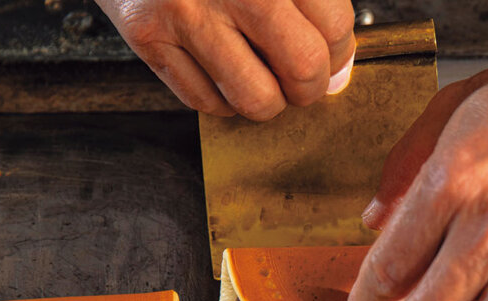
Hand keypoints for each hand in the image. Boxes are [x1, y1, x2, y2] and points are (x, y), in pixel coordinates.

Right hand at [96, 0, 355, 119]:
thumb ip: (312, 2)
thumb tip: (336, 71)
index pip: (334, 26)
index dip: (340, 49)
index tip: (330, 49)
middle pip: (303, 69)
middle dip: (310, 84)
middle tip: (300, 74)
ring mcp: (184, 12)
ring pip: (256, 100)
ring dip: (269, 99)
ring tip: (261, 74)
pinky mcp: (147, 36)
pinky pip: (206, 102)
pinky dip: (222, 98)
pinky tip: (222, 68)